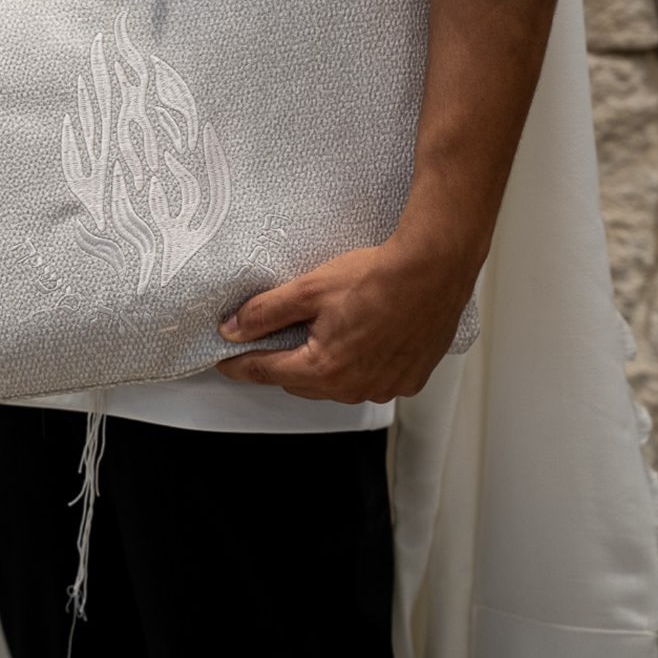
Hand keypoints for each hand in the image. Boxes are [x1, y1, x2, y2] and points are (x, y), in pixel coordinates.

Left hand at [214, 234, 474, 403]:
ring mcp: (384, 387)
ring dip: (323, 367)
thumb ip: (264, 313)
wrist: (433, 270)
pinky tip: (363, 339)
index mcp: (324, 370)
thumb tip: (232, 329)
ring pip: (336, 385)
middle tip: (275, 337)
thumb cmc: (377, 277)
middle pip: (301, 381)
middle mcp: (354, 388)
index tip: (225, 361)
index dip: (240, 364)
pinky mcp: (409, 380)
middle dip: (284, 362)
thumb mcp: (309, 289)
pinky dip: (360, 366)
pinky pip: (372, 381)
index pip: (266, 372)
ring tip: (325, 333)